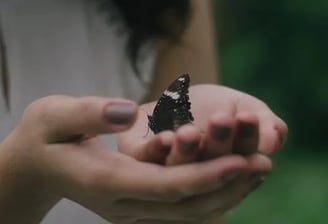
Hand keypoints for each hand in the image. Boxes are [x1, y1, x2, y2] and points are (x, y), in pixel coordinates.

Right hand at [0, 95, 265, 223]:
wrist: (36, 166)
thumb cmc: (45, 137)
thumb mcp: (55, 115)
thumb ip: (89, 114)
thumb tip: (127, 112)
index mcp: (106, 181)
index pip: (165, 184)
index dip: (205, 174)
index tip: (241, 159)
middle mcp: (123, 203)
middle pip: (184, 204)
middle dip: (226, 185)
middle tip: (263, 163)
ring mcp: (131, 210)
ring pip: (187, 212)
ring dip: (225, 195)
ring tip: (256, 171)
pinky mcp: (137, 206)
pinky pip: (181, 207)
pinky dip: (210, 196)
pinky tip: (231, 179)